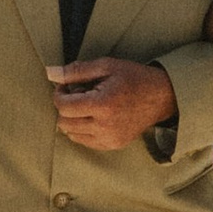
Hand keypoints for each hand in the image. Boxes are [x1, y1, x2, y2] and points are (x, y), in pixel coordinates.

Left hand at [45, 56, 178, 149]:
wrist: (162, 97)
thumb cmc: (134, 78)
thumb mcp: (106, 66)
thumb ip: (76, 71)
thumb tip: (50, 73)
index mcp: (102, 104)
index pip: (63, 106)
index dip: (59, 93)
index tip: (67, 86)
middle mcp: (104, 126)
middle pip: (64, 122)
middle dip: (65, 106)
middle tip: (78, 94)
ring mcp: (109, 139)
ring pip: (72, 134)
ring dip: (73, 119)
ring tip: (88, 106)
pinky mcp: (113, 145)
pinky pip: (84, 142)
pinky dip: (83, 129)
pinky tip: (95, 116)